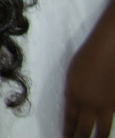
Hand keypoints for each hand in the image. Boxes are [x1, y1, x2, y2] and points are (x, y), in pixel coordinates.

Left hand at [64, 16, 114, 137]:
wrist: (110, 49)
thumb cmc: (89, 55)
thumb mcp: (73, 73)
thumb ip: (73, 91)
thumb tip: (74, 103)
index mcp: (73, 94)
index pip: (69, 119)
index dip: (68, 131)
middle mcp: (88, 103)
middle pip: (83, 129)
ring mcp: (106, 105)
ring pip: (101, 130)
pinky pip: (112, 119)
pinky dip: (109, 127)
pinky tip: (106, 133)